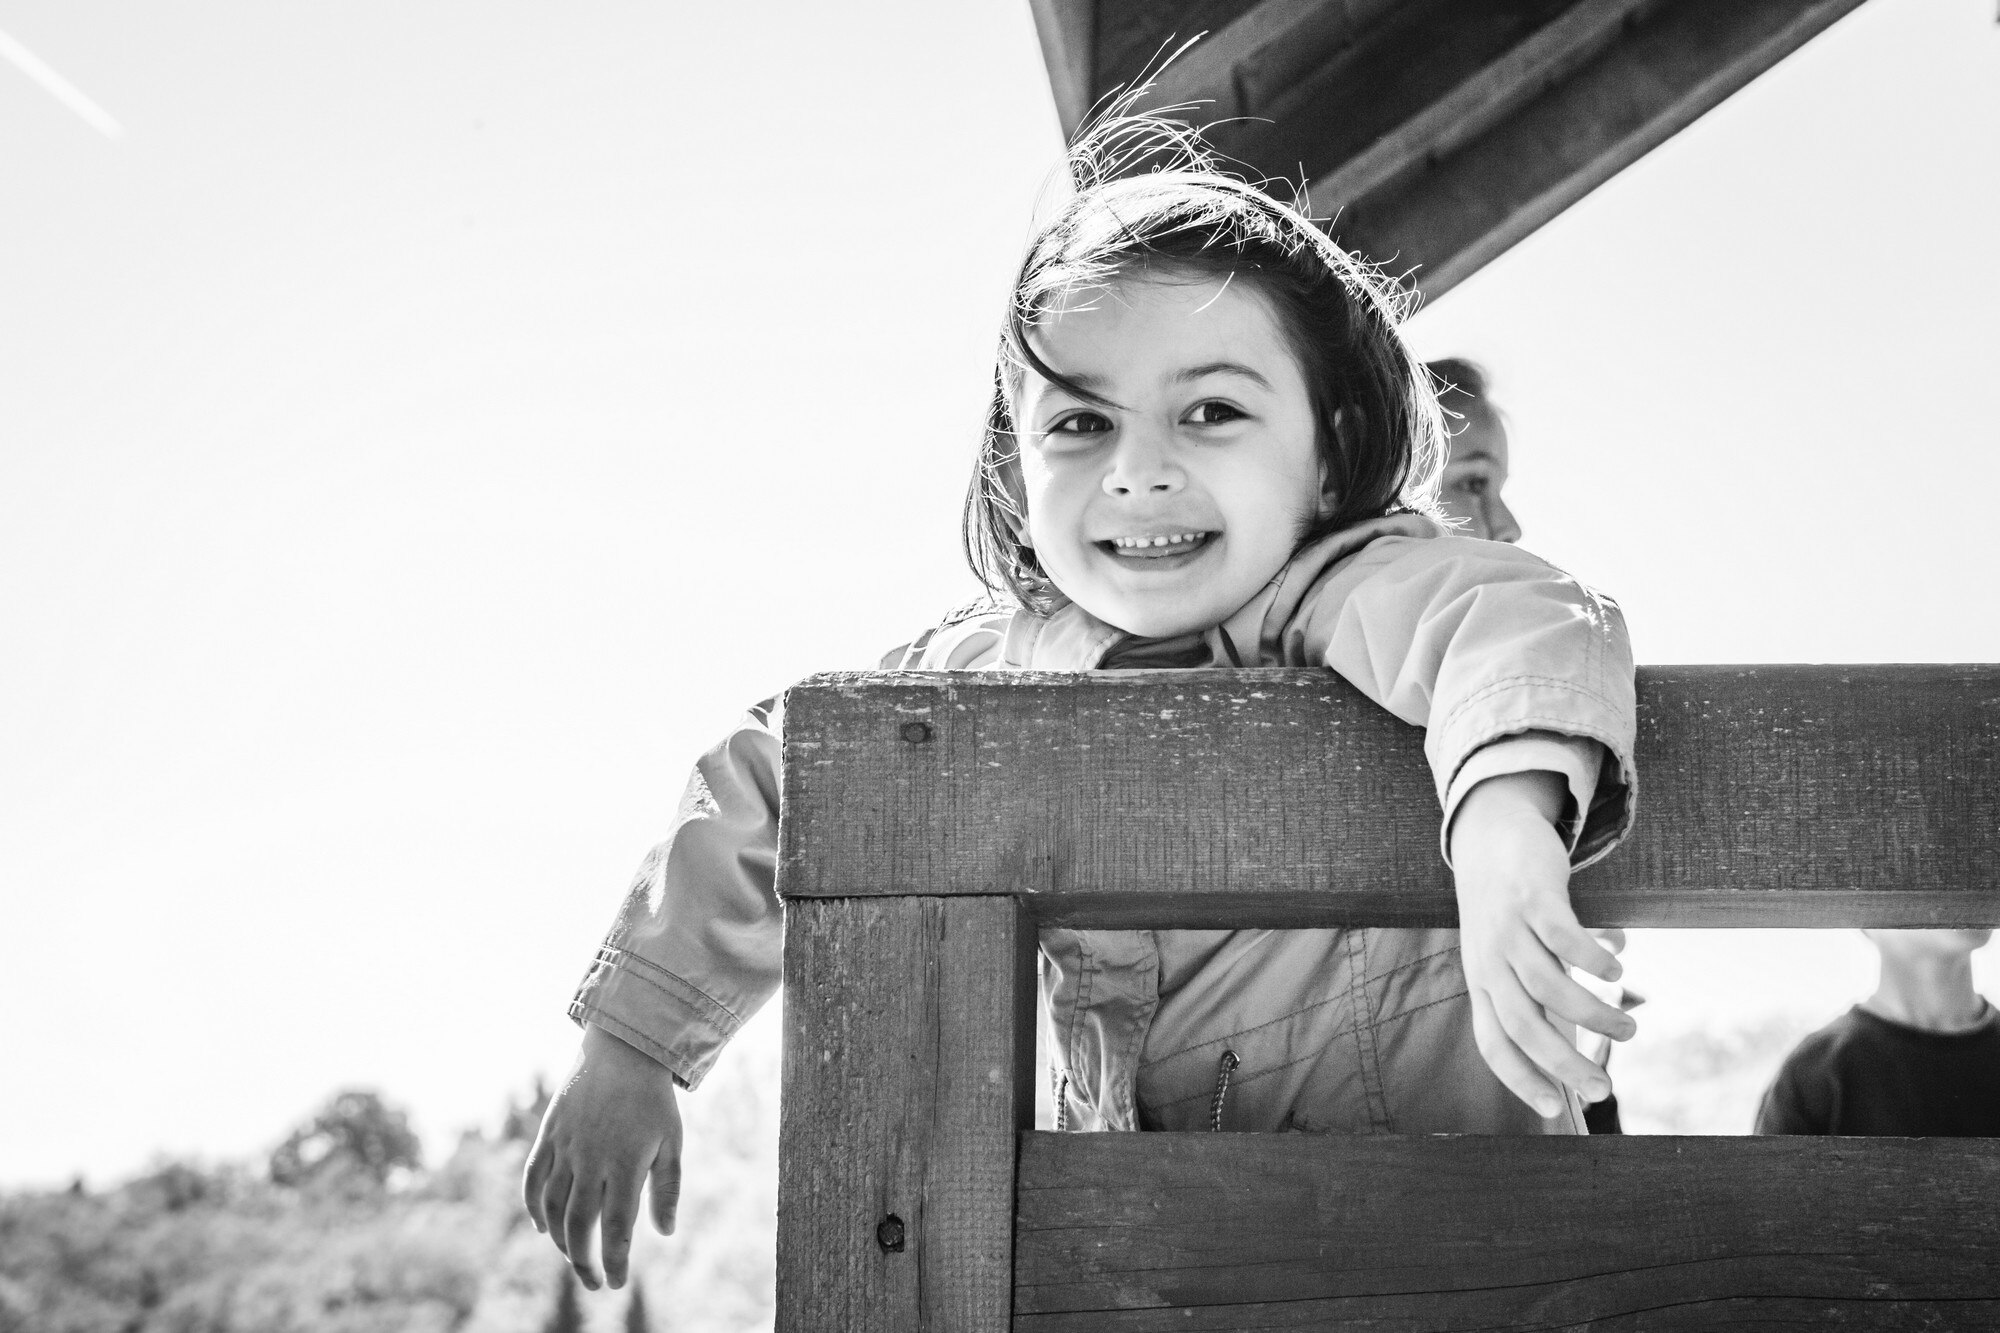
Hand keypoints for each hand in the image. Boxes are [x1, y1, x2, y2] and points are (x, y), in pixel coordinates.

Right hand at [522, 1023, 683, 1289]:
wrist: (622, 1051)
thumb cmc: (652, 1101)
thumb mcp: (672, 1142)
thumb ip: (667, 1188)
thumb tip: (665, 1232)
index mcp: (625, 1162)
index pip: (615, 1227)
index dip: (613, 1261)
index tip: (616, 1283)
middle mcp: (591, 1158)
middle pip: (578, 1224)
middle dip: (583, 1261)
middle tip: (594, 1282)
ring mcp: (565, 1146)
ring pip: (552, 1207)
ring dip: (560, 1240)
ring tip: (575, 1257)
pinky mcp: (548, 1135)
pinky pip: (533, 1180)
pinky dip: (533, 1208)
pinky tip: (544, 1228)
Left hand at [1449, 770, 1636, 1117]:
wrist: (1489, 836)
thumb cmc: (1509, 909)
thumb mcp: (1513, 955)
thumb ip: (1548, 993)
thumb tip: (1595, 1029)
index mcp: (1484, 982)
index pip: (1494, 1043)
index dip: (1520, 1079)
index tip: (1554, 1110)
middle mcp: (1489, 961)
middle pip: (1524, 1025)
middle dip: (1564, 1064)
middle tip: (1604, 1088)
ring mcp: (1507, 928)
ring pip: (1548, 986)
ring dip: (1592, 1014)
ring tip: (1629, 1026)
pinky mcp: (1531, 897)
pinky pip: (1562, 937)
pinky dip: (1592, 959)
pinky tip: (1617, 968)